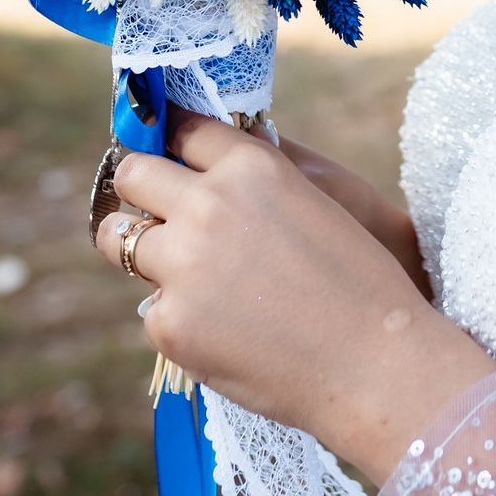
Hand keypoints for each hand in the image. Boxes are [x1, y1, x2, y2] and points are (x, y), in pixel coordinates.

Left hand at [94, 113, 495, 479]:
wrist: (376, 364)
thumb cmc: (361, 281)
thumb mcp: (318, 199)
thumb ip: (257, 175)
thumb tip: (212, 162)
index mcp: (250, 167)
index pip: (182, 130)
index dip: (172, 142)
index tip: (166, 152)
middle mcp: (208, 205)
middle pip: (133, 174)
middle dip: (139, 188)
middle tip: (153, 209)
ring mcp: (182, 265)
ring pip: (119, 240)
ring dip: (145, 250)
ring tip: (181, 271)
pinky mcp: (169, 323)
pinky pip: (152, 307)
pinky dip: (180, 317)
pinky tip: (226, 331)